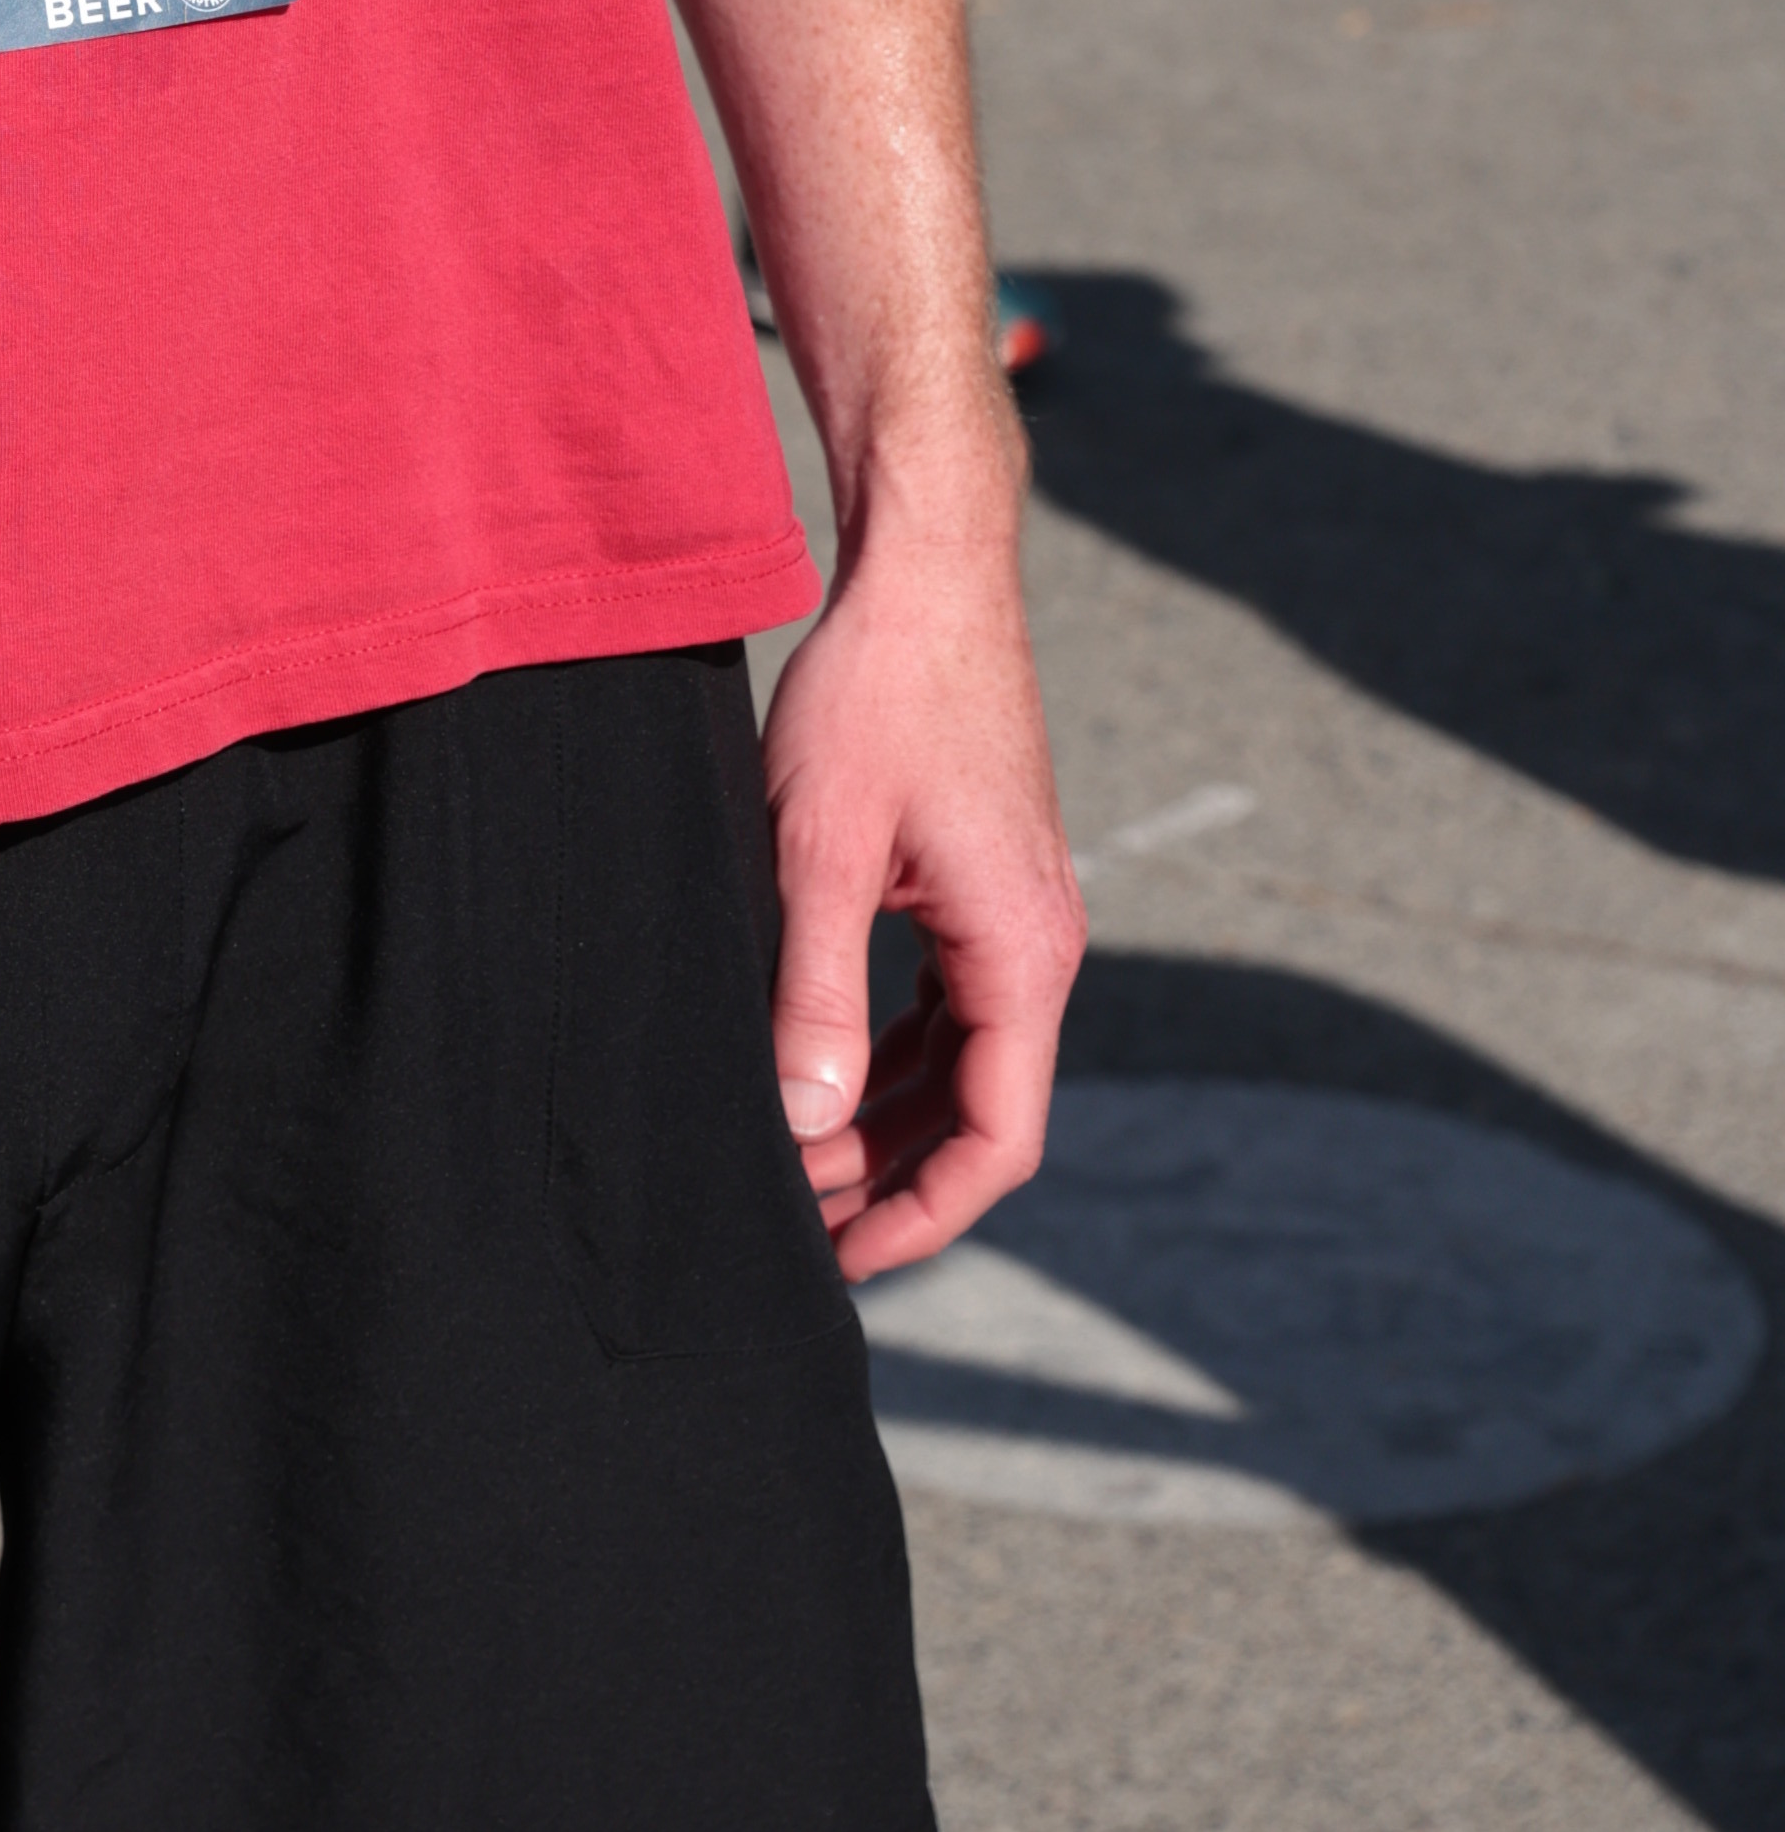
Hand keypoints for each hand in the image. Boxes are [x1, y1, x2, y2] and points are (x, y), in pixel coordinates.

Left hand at [759, 521, 1084, 1281]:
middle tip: (792, 1223)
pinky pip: (944, 1000)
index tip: (841, 1260)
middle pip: (977, 1110)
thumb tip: (806, 1125)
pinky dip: (886, 1049)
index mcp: (1021, 953)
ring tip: (794, 1163)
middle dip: (890, 1178)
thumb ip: (814, 990)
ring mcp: (1013, 912)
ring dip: (882, 1116)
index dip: (921, 1215)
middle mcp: (1037, 944)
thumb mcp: (821, 848)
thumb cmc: (876, 694)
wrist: (928, 571)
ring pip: (957, 1059)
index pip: (992, 1138)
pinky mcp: (980, 881)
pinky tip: (818, 1073)